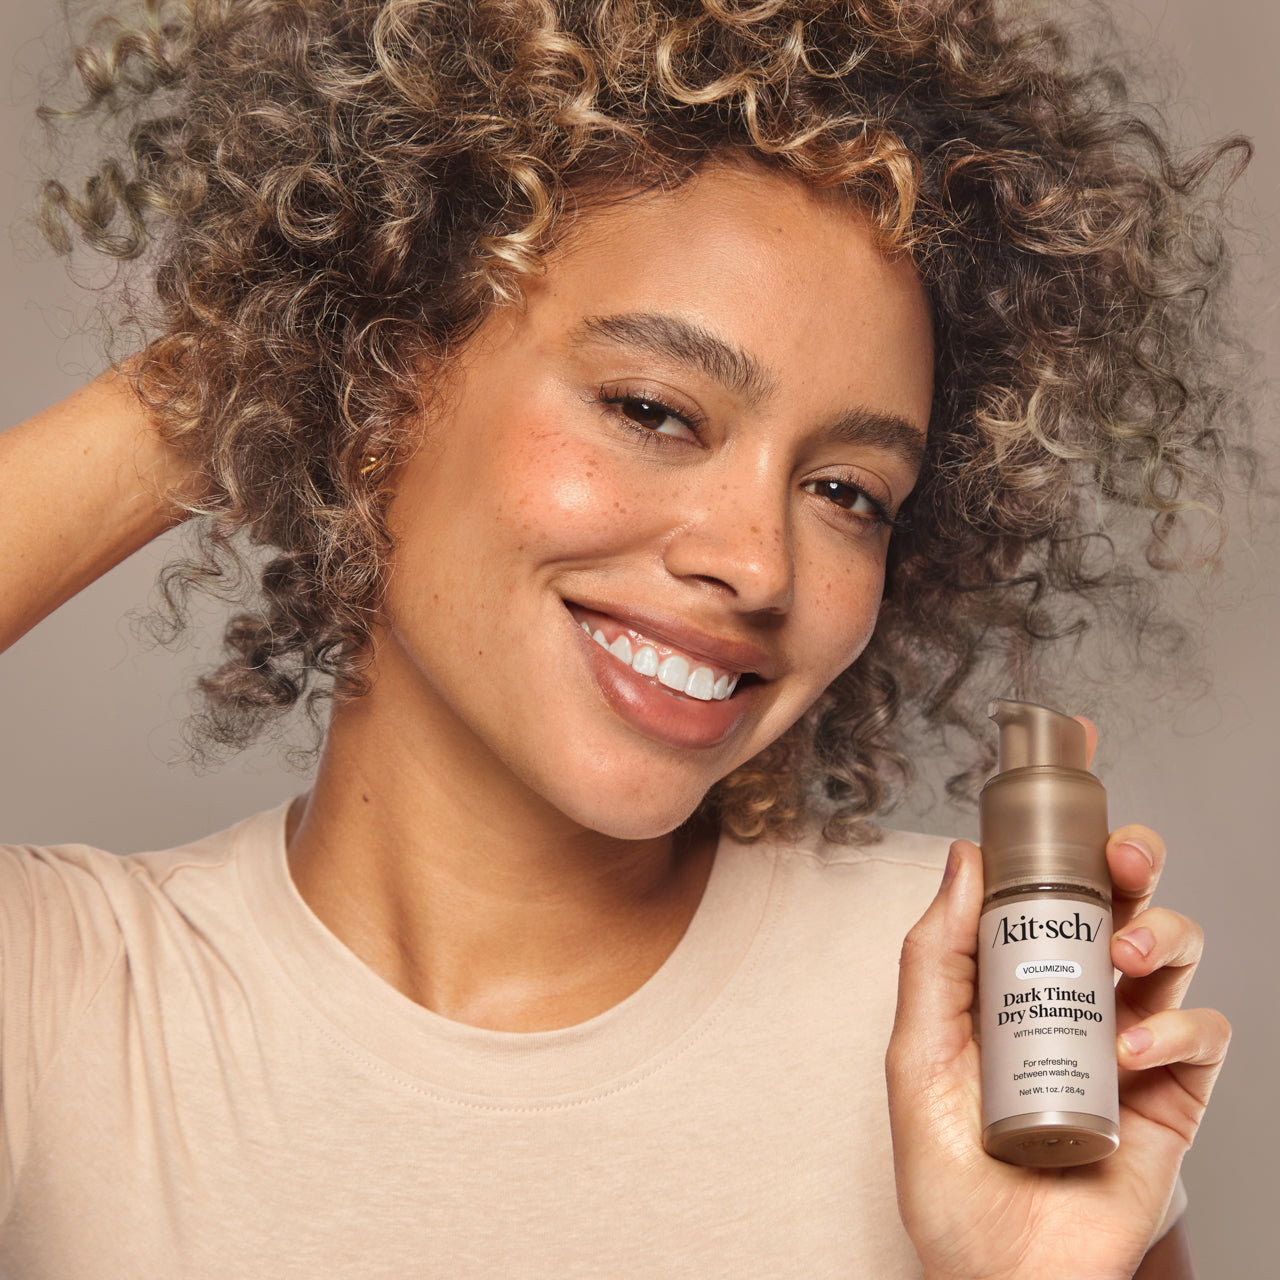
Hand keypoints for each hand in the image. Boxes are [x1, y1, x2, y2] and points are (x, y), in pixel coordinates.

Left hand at [885, 722, 1228, 1279]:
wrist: (994, 1273)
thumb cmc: (948, 1171)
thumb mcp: (918, 1051)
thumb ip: (935, 955)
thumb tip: (960, 856)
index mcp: (1018, 979)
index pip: (1052, 890)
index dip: (1070, 836)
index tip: (1072, 781)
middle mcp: (1079, 1000)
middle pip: (1126, 903)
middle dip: (1134, 861)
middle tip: (1122, 856)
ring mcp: (1131, 1045)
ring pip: (1174, 952)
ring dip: (1158, 935)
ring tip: (1120, 960)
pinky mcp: (1173, 1099)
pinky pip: (1204, 1035)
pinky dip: (1176, 1028)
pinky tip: (1131, 1053)